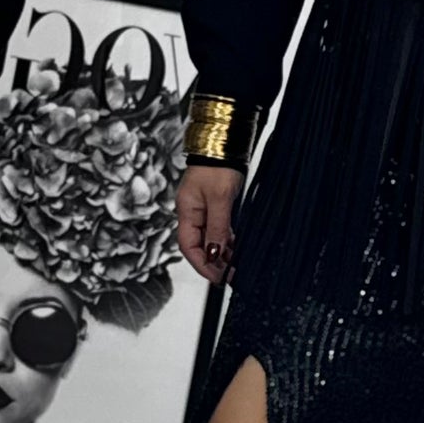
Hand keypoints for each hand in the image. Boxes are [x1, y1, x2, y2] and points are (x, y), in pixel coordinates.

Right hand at [177, 166, 240, 283]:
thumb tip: (215, 254)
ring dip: (221, 254)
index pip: (188, 246)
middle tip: (229, 278)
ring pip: (209, 239)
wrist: (225, 144)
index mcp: (186, 211)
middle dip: (212, 263)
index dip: (201, 264)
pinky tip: (237, 250)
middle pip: (198, 245)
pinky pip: (218, 229)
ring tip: (236, 268)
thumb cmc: (218, 166)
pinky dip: (226, 242)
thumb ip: (217, 228)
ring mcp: (202, 209)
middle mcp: (192, 213)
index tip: (217, 278)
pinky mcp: (214, 205)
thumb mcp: (219, 199)